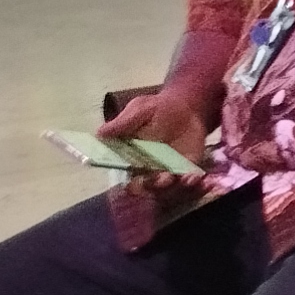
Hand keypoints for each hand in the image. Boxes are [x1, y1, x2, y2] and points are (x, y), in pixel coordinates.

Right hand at [100, 80, 216, 186]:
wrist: (186, 106)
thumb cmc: (157, 109)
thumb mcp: (140, 109)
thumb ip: (123, 123)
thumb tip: (100, 133)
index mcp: (131, 157)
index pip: (126, 175)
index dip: (129, 183)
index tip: (134, 183)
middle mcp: (148, 169)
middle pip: (147, 186)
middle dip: (152, 186)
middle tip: (161, 178)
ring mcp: (169, 170)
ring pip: (168, 187)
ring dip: (173, 186)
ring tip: (180, 178)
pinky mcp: (187, 168)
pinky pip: (188, 179)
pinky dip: (191, 181)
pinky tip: (194, 176)